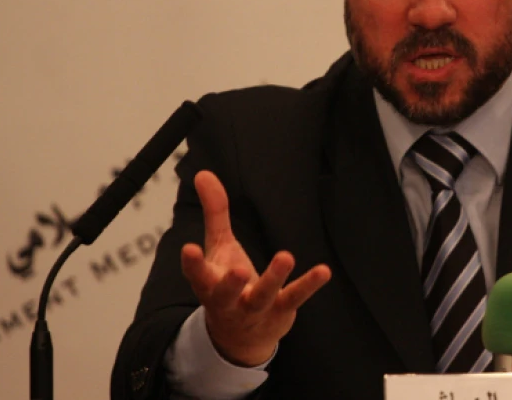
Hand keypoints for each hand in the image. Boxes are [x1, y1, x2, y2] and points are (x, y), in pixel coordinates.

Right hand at [181, 170, 330, 366]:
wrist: (240, 338)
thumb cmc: (227, 284)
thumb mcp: (219, 247)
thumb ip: (214, 212)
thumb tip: (203, 173)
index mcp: (209, 284)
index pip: (197, 275)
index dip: (192, 264)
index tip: (188, 249)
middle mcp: (228, 301)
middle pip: (225, 294)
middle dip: (230, 284)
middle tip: (238, 269)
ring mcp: (255, 309)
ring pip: (262, 296)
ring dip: (273, 279)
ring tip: (285, 257)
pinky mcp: (280, 312)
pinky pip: (294, 298)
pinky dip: (308, 285)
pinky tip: (324, 271)